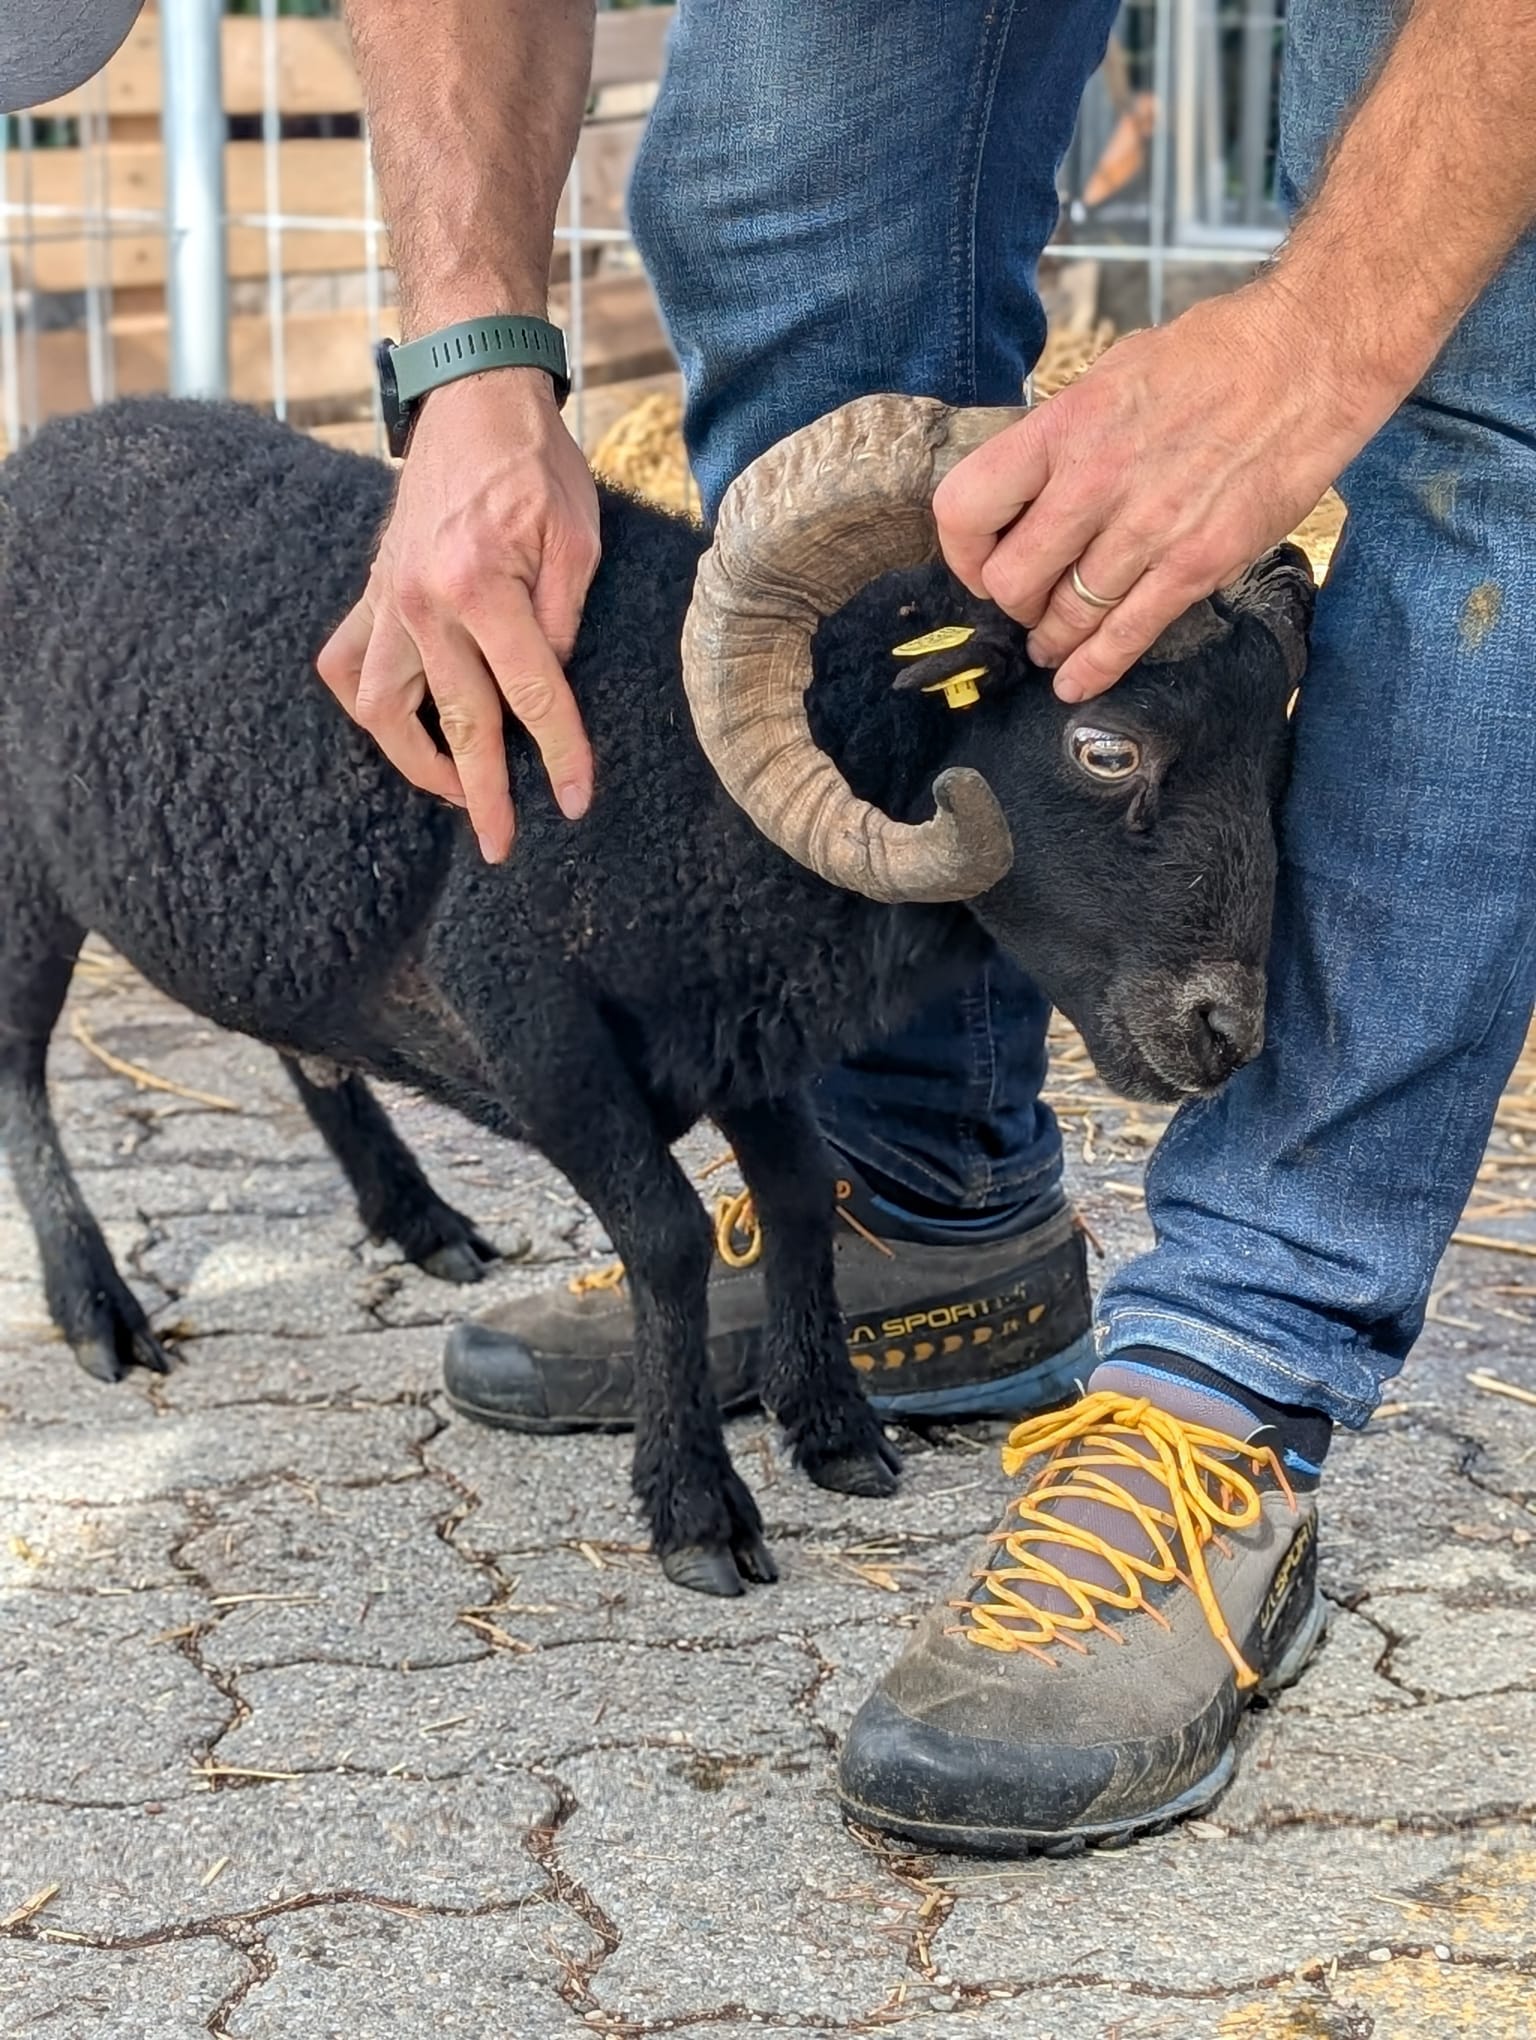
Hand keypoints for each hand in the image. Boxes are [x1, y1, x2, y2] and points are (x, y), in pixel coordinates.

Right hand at [317, 367, 600, 860]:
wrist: (470, 397)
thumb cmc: (534, 464)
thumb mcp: (578, 536)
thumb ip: (565, 621)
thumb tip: (549, 686)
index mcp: (482, 586)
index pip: (532, 695)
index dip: (561, 754)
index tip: (576, 802)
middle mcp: (422, 603)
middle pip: (457, 723)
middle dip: (483, 793)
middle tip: (501, 845)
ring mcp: (386, 600)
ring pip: (379, 709)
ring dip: (415, 760)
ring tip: (454, 791)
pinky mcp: (372, 593)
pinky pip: (346, 665)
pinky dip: (367, 706)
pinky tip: (400, 727)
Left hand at [934, 283, 1393, 700]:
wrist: (1313, 356)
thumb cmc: (1217, 354)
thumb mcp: (1115, 375)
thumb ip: (1067, 438)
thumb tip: (1032, 485)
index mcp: (1064, 427)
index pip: (965, 506)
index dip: (962, 549)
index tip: (980, 560)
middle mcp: (1095, 481)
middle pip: (1010, 581)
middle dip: (1012, 603)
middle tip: (1028, 601)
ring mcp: (1147, 528)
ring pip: (1065, 618)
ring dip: (1053, 639)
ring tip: (1054, 642)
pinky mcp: (1197, 563)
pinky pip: (1127, 635)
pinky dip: (1094, 669)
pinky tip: (1077, 682)